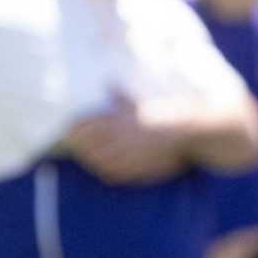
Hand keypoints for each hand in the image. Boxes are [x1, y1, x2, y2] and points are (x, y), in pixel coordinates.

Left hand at [63, 105, 186, 183]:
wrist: (189, 135)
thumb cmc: (168, 114)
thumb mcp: (142, 103)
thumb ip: (122, 98)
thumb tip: (109, 84)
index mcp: (116, 121)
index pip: (83, 128)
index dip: (73, 131)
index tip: (69, 130)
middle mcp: (117, 140)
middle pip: (86, 147)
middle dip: (78, 145)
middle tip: (73, 144)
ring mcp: (125, 157)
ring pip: (96, 161)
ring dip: (89, 158)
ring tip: (86, 155)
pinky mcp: (134, 170)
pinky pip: (111, 172)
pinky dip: (103, 169)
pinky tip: (103, 165)